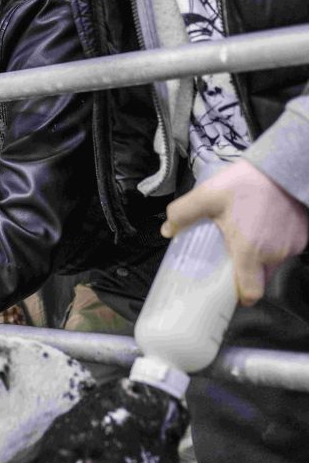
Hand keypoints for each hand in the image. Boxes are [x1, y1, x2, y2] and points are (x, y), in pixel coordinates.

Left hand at [162, 160, 308, 305]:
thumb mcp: (207, 196)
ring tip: (246, 235)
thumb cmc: (246, 184)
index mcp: (250, 252)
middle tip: (230, 256)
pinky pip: (285, 248)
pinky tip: (263, 226)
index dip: (240, 295)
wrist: (283, 167)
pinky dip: (275, 242)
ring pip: (272, 262)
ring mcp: (292, 246)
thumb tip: (167, 230)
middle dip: (245, 270)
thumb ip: (182, 214)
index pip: (250, 292)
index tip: (229, 291)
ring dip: (260, 255)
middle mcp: (273, 254)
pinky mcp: (303, 236)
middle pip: (259, 276)